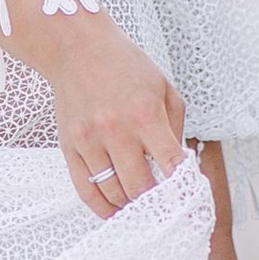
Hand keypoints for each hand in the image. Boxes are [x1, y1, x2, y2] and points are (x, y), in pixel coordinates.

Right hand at [0, 0, 182, 216]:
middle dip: (156, 202)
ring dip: (131, 206)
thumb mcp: (163, 87)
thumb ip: (175, 126)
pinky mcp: (69, 146)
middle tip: (164, 207)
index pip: (171, 163)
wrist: (76, 49)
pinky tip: (115, 210)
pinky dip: (102, 207)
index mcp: (145, 113)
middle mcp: (116, 129)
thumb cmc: (124, 66)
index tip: (189, 201)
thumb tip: (179, 164)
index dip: (183, 188)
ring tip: (141, 206)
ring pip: (113, 192)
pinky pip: (85, 189)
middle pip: (140, 187)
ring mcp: (89, 140)